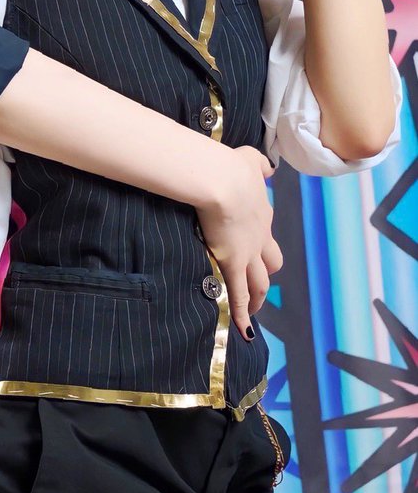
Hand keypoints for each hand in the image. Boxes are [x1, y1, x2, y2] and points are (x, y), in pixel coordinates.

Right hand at [195, 146, 282, 341]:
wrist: (221, 180)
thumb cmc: (230, 168)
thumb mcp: (250, 160)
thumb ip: (258, 164)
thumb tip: (268, 168)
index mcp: (262, 214)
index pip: (265, 232)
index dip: (260, 241)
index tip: (253, 245)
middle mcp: (260, 238)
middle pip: (271, 264)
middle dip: (266, 274)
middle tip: (258, 282)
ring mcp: (248, 254)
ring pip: (259, 284)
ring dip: (257, 300)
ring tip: (253, 312)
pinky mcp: (233, 264)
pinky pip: (239, 296)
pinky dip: (242, 315)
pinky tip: (245, 332)